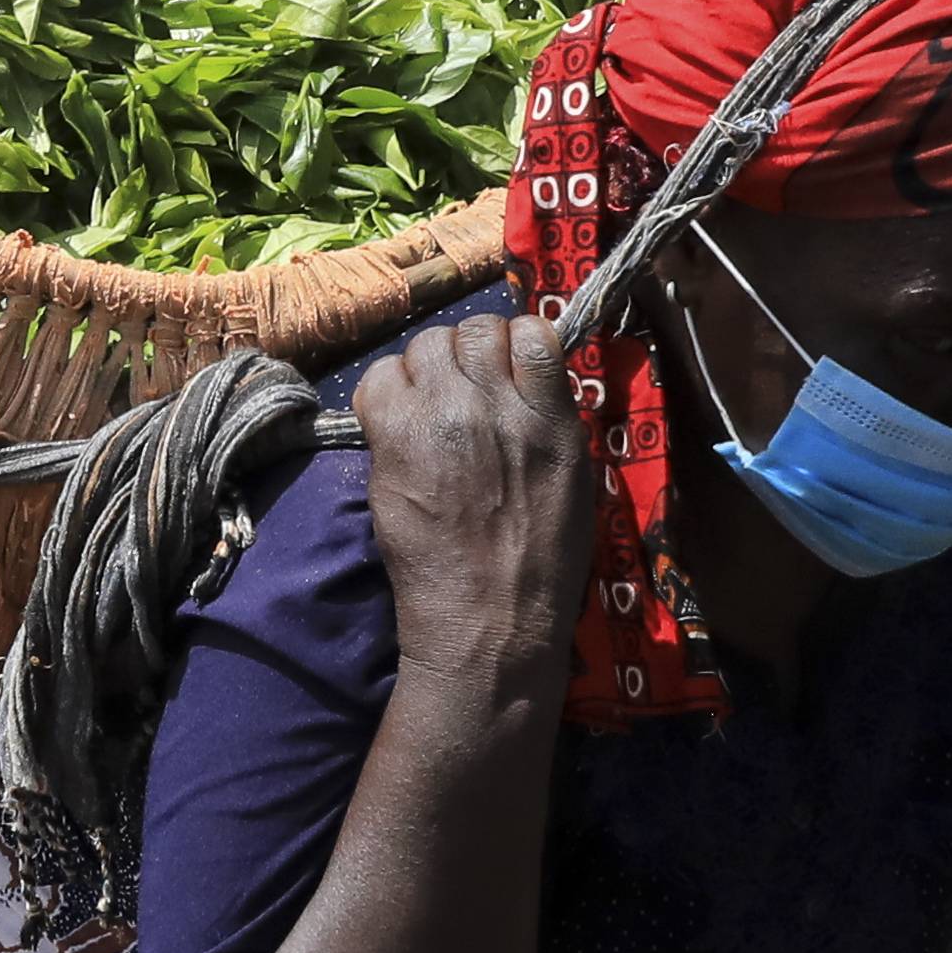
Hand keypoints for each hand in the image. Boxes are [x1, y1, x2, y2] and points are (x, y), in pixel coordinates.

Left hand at [359, 307, 596, 694]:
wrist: (490, 623)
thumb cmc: (540, 567)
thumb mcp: (573, 481)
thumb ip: (549, 421)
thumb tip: (525, 383)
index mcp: (554, 418)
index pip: (534, 331)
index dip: (512, 344)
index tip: (503, 369)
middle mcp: (500, 406)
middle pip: (474, 329)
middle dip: (466, 354)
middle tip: (460, 394)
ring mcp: (445, 417)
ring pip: (425, 345)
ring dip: (425, 371)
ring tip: (427, 411)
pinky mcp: (396, 440)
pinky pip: (379, 378)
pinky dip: (385, 392)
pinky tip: (394, 426)